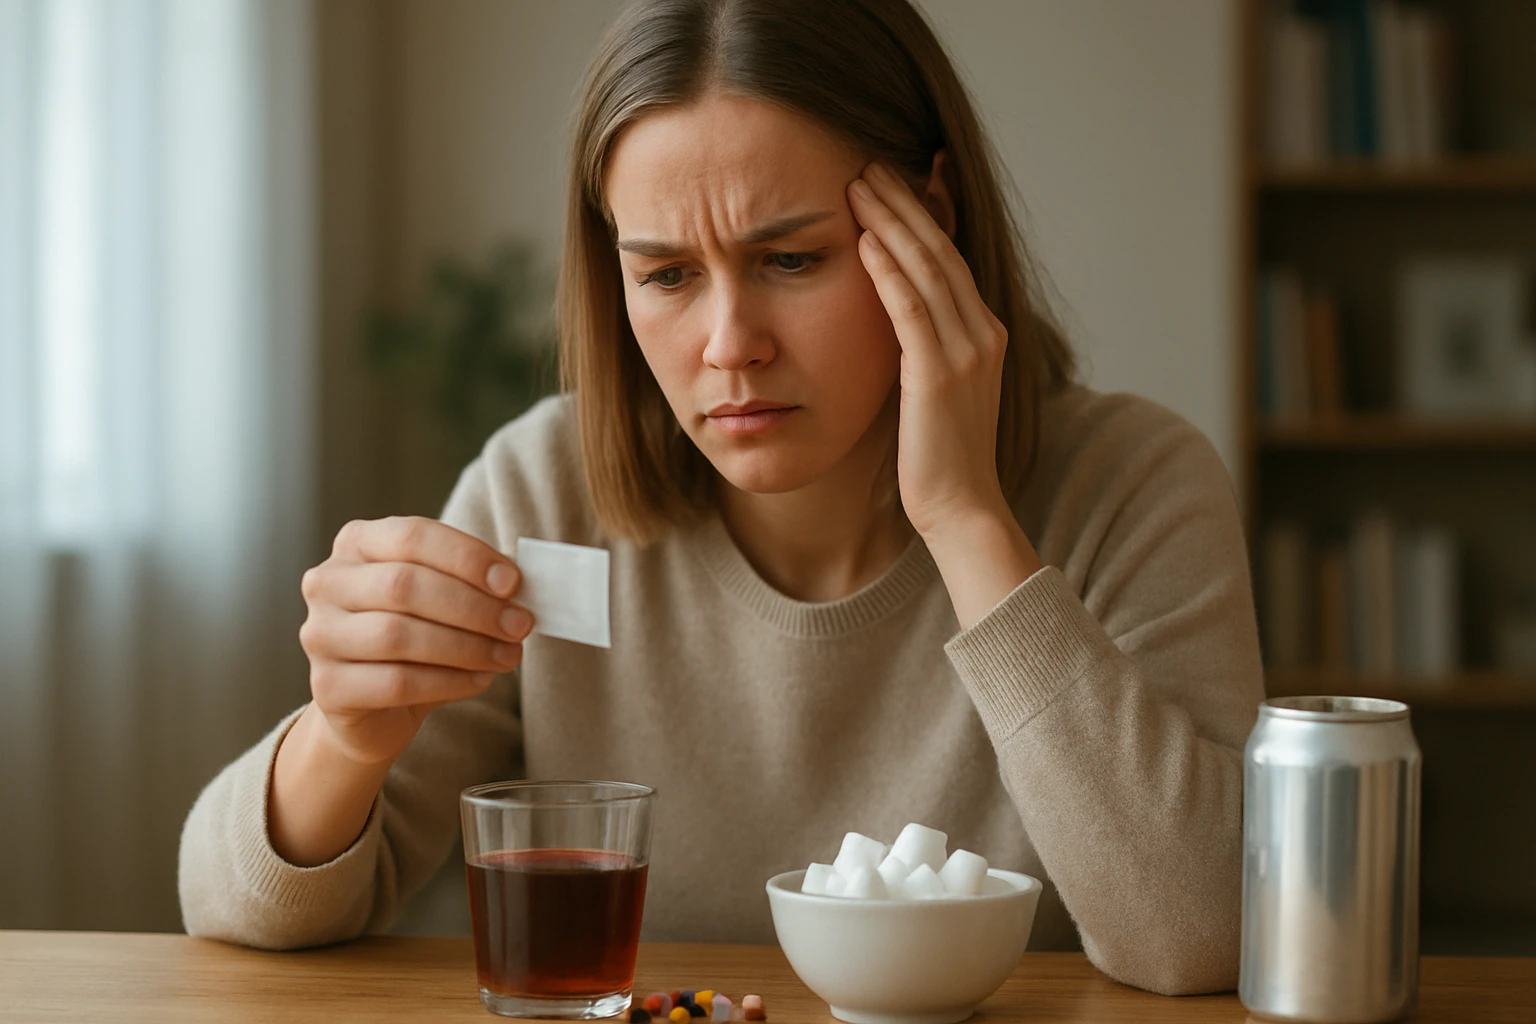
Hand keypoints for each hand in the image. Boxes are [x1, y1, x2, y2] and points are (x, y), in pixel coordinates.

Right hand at [296, 516, 531, 765]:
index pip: (412, 536)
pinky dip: (448, 682)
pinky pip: (395, 682)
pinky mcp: (325, 686)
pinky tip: (479, 679)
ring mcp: (320, 634)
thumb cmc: (413, 637)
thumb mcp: (439, 597)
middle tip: (519, 625)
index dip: (467, 557)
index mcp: (358, 543)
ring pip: (398, 635)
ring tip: (507, 655)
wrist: (371, 707)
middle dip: (473, 607)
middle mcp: (328, 582)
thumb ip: (470, 583)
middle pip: (405, 585)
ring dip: (466, 646)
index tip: (513, 583)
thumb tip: (516, 585)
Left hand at [847, 161, 1012, 537]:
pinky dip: (888, 271)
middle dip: (905, 203)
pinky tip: (864, 240)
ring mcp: (967, 352)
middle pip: (941, 250)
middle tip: (869, 163)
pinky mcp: (940, 374)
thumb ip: (922, 349)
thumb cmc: (939, 458)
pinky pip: (911, 310)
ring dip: (892, 222)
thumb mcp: (933, 391)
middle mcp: (984, 333)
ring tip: (859, 183)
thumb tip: (892, 320)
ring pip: (928, 269)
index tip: (892, 179)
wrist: (962, 508)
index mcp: (985, 334)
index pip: (951, 258)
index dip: (923, 215)